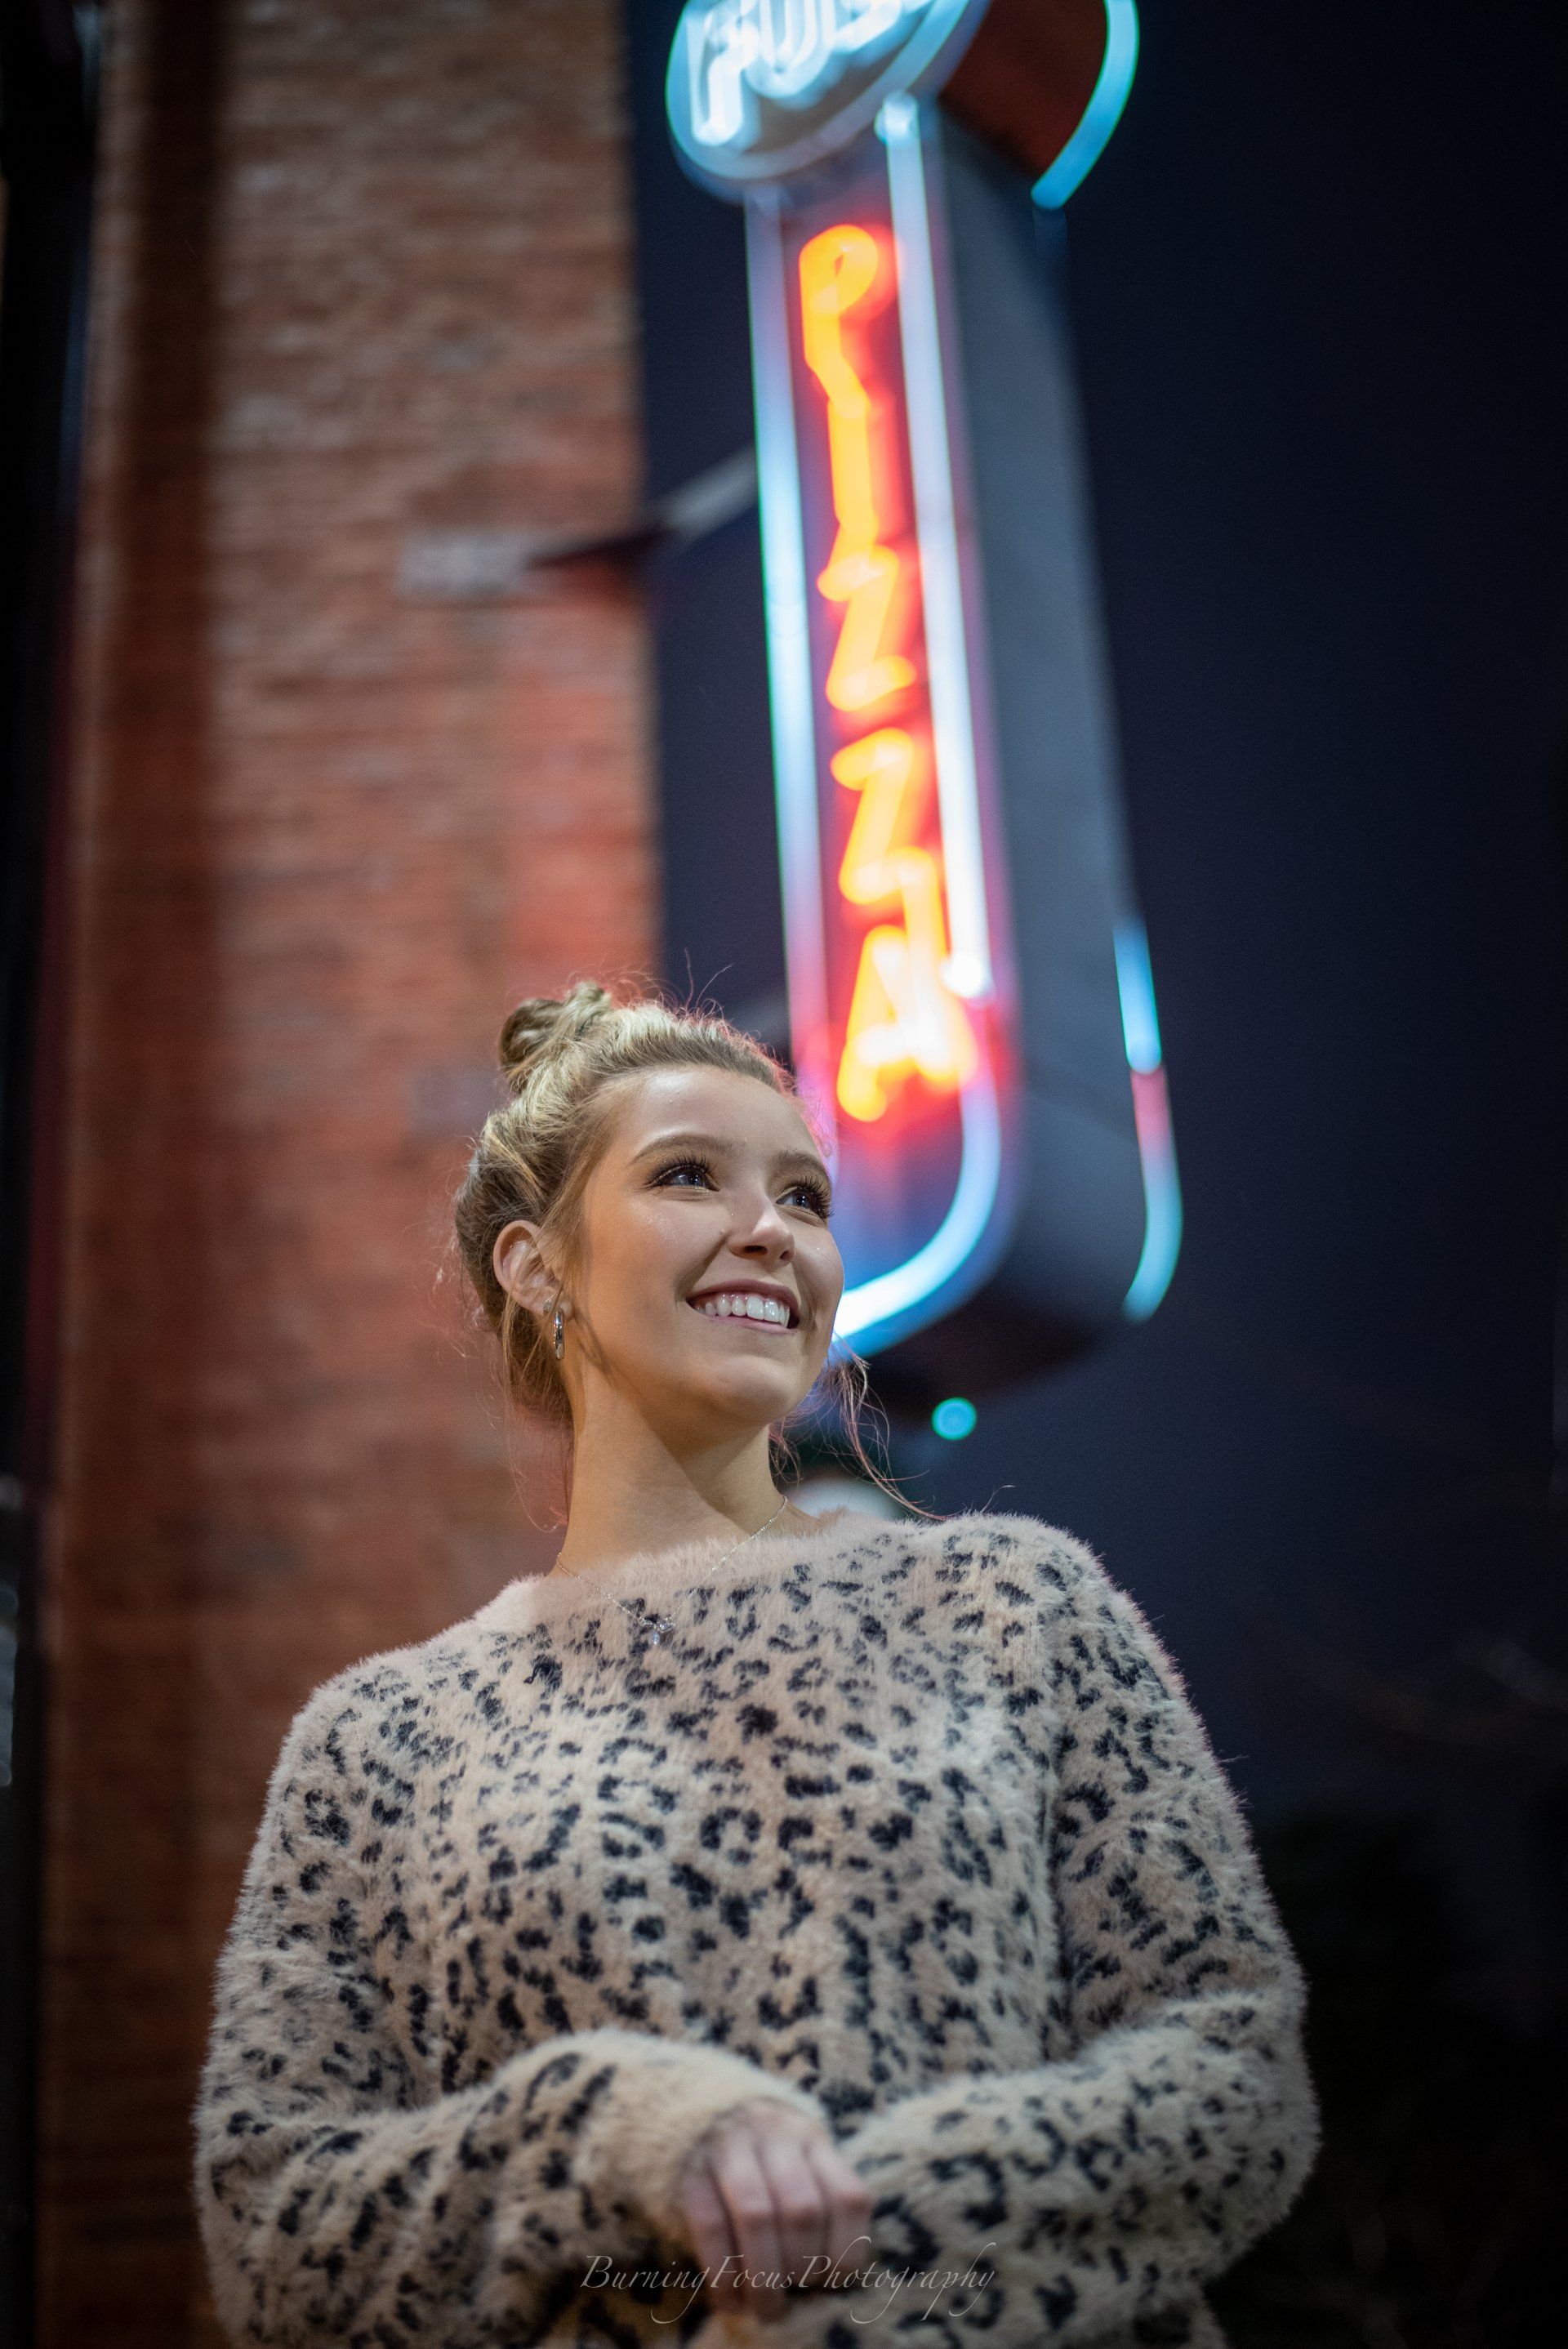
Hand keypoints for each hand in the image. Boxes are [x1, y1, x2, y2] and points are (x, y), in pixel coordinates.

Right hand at [679, 2095, 874, 2322]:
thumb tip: (831, 2279)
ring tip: (765, 2305)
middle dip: (800, 2267)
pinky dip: (723, 2272)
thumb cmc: (760, 2158)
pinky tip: (730, 2300)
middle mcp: (775, 2132)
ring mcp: (730, 2144)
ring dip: (764, 2274)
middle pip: (801, 2210)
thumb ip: (818, 2204)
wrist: (699, 2113)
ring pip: (757, 2214)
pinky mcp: (690, 2166)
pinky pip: (710, 2223)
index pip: (847, 2199)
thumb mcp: (798, 2162)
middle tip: (791, 2293)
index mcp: (811, 2137)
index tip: (831, 2280)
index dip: (845, 2251)